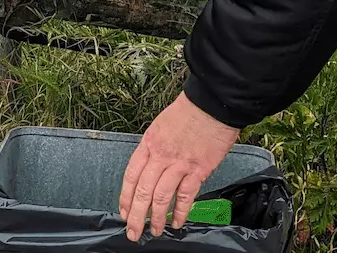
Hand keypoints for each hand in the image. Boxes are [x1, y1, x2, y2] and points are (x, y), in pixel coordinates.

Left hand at [119, 93, 239, 240]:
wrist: (212, 103)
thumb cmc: (189, 111)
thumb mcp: (161, 125)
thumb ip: (154, 148)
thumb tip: (149, 168)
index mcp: (149, 143)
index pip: (131, 175)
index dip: (125, 197)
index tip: (124, 212)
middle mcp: (161, 155)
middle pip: (143, 191)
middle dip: (136, 216)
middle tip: (133, 232)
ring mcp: (179, 164)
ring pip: (162, 197)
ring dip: (157, 218)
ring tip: (155, 231)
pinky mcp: (198, 170)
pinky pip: (186, 196)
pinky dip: (181, 212)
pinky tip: (177, 222)